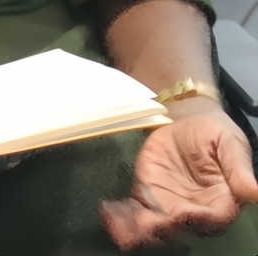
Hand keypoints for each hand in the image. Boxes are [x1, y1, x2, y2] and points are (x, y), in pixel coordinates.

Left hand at [102, 101, 257, 250]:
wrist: (187, 120)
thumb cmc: (214, 133)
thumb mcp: (230, 145)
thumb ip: (239, 170)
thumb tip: (257, 193)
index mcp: (220, 201)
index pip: (213, 219)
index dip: (200, 219)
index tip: (185, 212)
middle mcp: (194, 210)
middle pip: (180, 229)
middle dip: (163, 229)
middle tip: (148, 223)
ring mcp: (168, 206)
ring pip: (153, 228)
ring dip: (136, 231)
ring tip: (120, 226)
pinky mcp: (147, 197)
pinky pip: (133, 213)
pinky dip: (120, 217)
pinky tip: (108, 211)